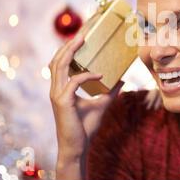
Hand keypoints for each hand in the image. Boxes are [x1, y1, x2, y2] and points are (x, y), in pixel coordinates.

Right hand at [48, 34, 123, 179]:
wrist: (77, 147)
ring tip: (82, 39)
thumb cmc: (85, 128)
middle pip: (57, 60)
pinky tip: (101, 75)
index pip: (61, 63)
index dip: (68, 49)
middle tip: (83, 31)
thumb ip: (110, 91)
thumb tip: (122, 79)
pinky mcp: (63, 102)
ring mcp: (57, 95)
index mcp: (62, 88)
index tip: (81, 36)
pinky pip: (74, 82)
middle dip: (68, 44)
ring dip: (70, 51)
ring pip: (59, 66)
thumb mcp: (101, 104)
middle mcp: (56, 89)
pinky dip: (87, 76)